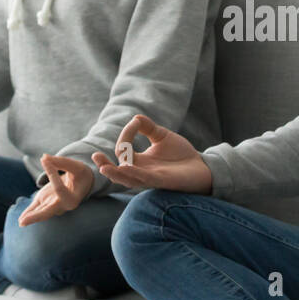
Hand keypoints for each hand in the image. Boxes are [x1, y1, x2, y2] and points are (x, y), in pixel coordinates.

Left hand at [17, 154, 94, 226]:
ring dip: (30, 217)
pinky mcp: (45, 202)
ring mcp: (53, 206)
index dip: (52, 174)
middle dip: (36, 216)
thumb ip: (61, 162)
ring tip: (20, 222)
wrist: (81, 184)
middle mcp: (63, 205)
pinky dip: (28, 214)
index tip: (45, 160)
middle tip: (24, 221)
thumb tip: (44, 157)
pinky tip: (21, 219)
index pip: (59, 188)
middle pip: (48, 212)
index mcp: (73, 198)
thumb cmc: (80, 175)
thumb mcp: (75, 167)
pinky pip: (36, 209)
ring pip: (41, 213)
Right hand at [91, 114, 211, 193]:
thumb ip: (148, 128)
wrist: (202, 167)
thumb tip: (135, 117)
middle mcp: (142, 172)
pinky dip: (134, 173)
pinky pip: (145, 179)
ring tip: (103, 167)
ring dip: (116, 173)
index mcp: (139, 162)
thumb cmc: (181, 155)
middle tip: (96, 156)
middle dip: (106, 165)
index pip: (123, 149)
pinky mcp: (163, 182)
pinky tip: (126, 167)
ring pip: (128, 179)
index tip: (136, 122)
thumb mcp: (162, 136)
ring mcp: (151, 178)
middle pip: (118, 171)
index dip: (126, 134)